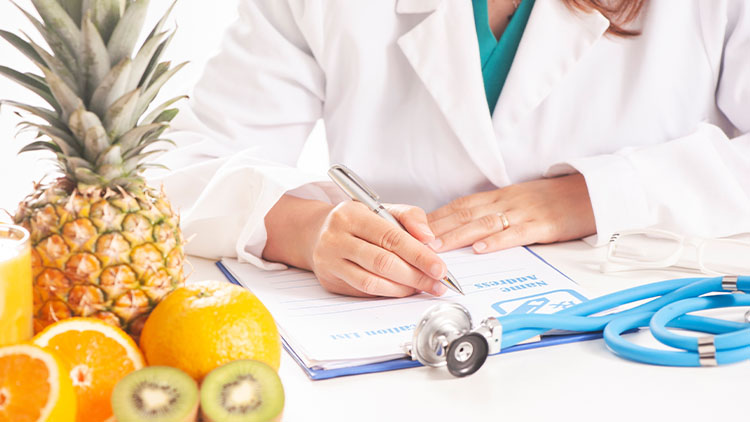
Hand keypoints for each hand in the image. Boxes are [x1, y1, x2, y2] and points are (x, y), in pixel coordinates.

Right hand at [263, 195, 448, 296]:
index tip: (440, 268)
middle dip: (415, 276)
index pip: (390, 237)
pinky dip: (388, 293)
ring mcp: (329, 262)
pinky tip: (403, 289)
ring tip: (422, 287)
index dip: (418, 255)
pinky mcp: (330, 282)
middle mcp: (335, 238)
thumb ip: (410, 217)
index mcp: (350, 215)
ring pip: (372, 282)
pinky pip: (364, 292)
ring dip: (403, 289)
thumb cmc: (356, 221)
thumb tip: (429, 239)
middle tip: (437, 284)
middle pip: (382, 263)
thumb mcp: (382, 209)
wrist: (316, 233)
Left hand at [427, 174, 595, 252]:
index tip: (413, 228)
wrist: (591, 191)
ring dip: (457, 236)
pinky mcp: (542, 225)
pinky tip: (480, 249)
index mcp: (498, 196)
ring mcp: (523, 212)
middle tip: (413, 241)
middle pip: (464, 213)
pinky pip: (516, 233)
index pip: (459, 205)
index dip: (434, 217)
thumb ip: (493, 212)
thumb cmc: (553, 200)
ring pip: (484, 223)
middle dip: (437, 228)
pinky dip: (496, 241)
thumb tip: (463, 229)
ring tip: (436, 249)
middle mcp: (505, 201)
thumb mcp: (518, 201)